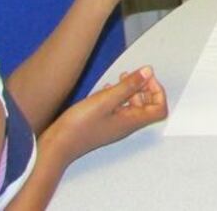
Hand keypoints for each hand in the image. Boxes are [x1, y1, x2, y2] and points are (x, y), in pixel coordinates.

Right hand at [46, 67, 166, 161]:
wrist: (57, 145)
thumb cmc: (80, 126)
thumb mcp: (106, 100)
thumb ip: (129, 86)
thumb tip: (149, 72)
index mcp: (131, 122)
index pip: (159, 109)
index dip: (158, 92)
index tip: (146, 79)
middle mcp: (126, 125)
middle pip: (148, 107)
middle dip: (145, 88)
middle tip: (134, 76)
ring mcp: (114, 126)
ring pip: (132, 107)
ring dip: (131, 91)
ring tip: (121, 78)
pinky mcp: (102, 124)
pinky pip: (117, 109)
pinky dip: (117, 96)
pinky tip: (106, 88)